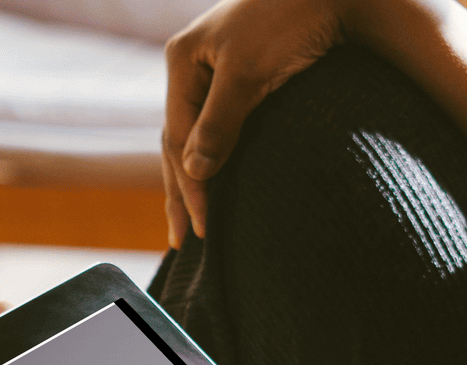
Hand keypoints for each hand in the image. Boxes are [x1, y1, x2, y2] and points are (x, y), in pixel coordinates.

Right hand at [161, 0, 356, 245]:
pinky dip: (215, 159)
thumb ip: (220, 123)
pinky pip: (218, 129)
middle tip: (184, 241)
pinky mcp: (242, 80)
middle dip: (181, 191)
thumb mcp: (249, 72)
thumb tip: (194, 172)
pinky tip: (216, 181)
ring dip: (194, 180)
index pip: (176, 136)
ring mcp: (215, 73)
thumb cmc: (290, 21)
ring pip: (196, 137)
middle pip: (178, 140)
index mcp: (183, 59)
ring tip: (193, 221)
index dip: (187, 185)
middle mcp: (194, 65)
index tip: (201, 227)